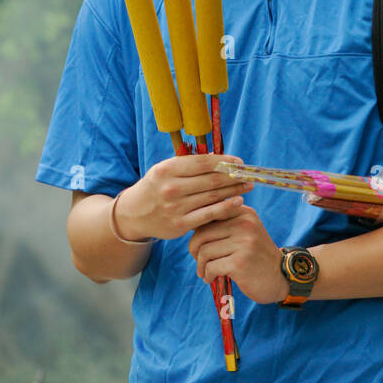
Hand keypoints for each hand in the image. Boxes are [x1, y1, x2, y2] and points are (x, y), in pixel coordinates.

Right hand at [114, 153, 254, 241]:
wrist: (134, 214)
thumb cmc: (156, 187)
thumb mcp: (165, 169)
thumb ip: (188, 164)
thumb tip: (219, 158)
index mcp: (167, 169)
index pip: (202, 163)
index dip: (224, 162)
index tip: (239, 162)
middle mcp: (171, 188)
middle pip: (211, 180)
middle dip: (233, 176)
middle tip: (248, 174)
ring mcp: (176, 207)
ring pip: (212, 197)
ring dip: (234, 190)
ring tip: (247, 185)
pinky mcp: (180, 225)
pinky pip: (209, 215)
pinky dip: (226, 207)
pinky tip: (238, 202)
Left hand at [188, 204, 290, 304]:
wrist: (280, 277)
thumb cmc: (255, 254)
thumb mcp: (245, 230)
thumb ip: (224, 222)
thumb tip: (192, 221)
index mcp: (243, 212)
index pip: (209, 213)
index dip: (197, 229)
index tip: (198, 242)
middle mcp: (244, 223)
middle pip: (202, 233)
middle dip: (195, 249)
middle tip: (198, 260)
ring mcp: (244, 243)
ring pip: (204, 251)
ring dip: (201, 265)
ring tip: (204, 272)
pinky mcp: (240, 263)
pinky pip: (211, 267)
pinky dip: (208, 275)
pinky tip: (211, 278)